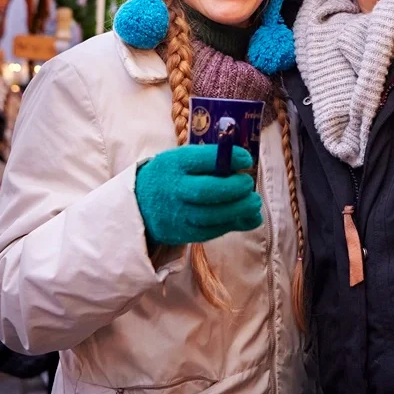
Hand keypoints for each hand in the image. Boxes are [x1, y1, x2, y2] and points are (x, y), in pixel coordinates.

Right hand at [135, 145, 262, 245]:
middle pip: (205, 191)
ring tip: (253, 203)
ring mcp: (177, 214)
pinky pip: (210, 232)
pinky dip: (231, 225)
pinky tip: (243, 217)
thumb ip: (211, 162)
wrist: (140, 205)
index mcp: (174, 164)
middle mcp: (174, 189)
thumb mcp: (183, 160)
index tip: (246, 159)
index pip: (203, 159)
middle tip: (248, 183)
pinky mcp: (182, 234)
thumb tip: (247, 164)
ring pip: (209, 216)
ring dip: (238, 210)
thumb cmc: (172, 177)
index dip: (229, 158)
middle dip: (234, 188)